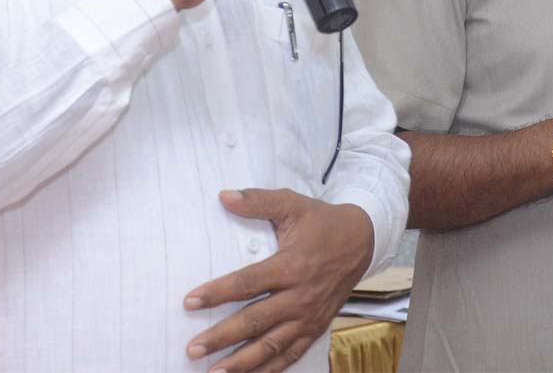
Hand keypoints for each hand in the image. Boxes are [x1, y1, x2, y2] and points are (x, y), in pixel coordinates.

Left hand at [184, 189, 373, 371]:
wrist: (362, 241)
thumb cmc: (322, 222)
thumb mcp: (293, 204)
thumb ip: (258, 201)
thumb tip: (224, 196)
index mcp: (292, 265)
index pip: (248, 283)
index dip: (217, 293)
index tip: (190, 302)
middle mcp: (300, 296)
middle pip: (255, 321)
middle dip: (221, 337)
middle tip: (192, 349)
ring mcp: (309, 317)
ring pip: (271, 346)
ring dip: (241, 363)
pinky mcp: (315, 328)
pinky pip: (291, 355)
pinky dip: (269, 369)